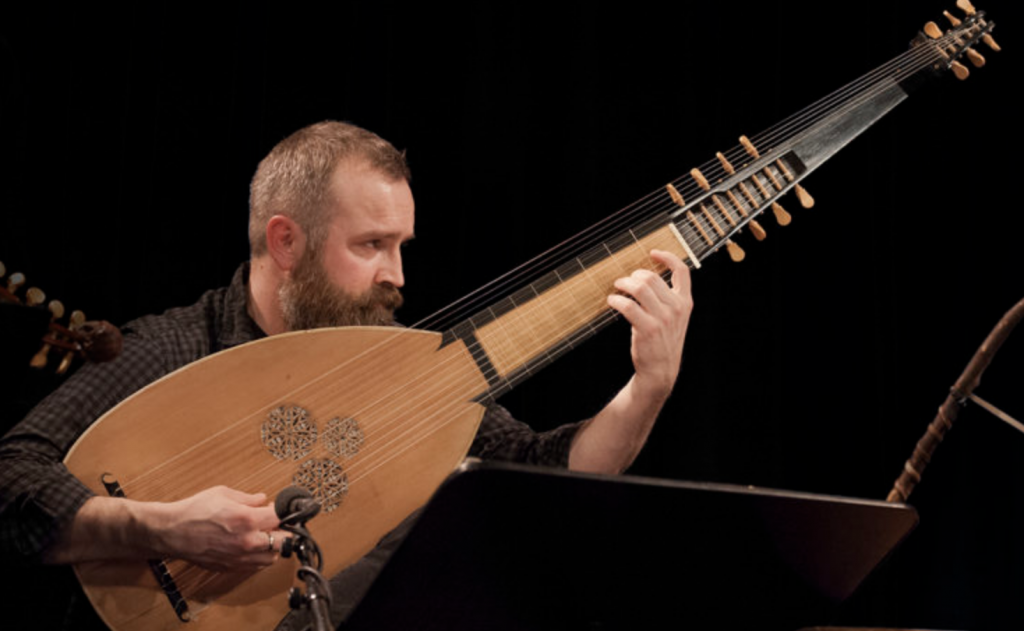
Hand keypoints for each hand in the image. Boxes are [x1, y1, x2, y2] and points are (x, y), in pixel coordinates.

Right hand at [150, 486, 287, 571]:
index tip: (279, 508)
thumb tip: (263, 500)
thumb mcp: (223, 494)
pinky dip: (259, 557)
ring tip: (263, 535)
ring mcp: (239, 557)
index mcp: (247, 519)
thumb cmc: (194, 510)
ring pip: (272, 558)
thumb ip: (248, 498)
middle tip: (276, 524)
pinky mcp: (230, 567)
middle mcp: (247, 541)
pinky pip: (255, 566)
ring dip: (272, 546)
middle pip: (283, 542)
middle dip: (284, 531)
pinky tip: (251, 545)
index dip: (282, 511)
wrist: (172, 532)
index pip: (280, 517)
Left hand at [606, 249, 692, 397]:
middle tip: (624, 282)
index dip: (667, 258)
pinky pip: (628, 305)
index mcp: (685, 303)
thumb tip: (645, 278)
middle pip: (652, 278)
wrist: (661, 370)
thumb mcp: (675, 319)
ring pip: (640, 287)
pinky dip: (616, 300)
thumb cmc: (663, 342)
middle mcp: (676, 308)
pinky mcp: (647, 328)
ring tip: (617, 288)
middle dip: (633, 276)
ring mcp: (663, 319)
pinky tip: (612, 301)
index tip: (652, 253)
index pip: (682, 271)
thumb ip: (668, 300)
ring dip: (623, 284)